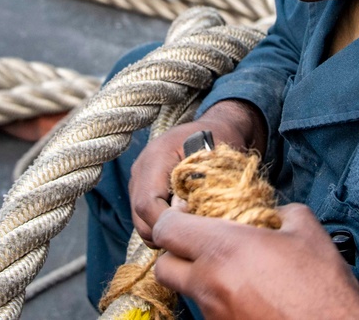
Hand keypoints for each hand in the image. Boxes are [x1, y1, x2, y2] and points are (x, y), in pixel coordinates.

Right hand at [129, 100, 266, 246]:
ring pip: (140, 220)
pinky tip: (183, 219)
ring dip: (163, 229)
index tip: (192, 226)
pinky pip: (144, 215)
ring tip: (189, 225)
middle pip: (139, 217)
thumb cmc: (220, 139)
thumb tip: (188, 216)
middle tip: (192, 234)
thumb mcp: (218, 159)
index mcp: (157, 156)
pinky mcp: (142, 186)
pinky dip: (161, 223)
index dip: (167, 222)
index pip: (147, 204)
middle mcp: (141, 167)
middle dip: (164, 232)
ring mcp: (138, 177)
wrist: (215, 125)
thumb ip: (202, 185)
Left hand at [152, 203, 358, 319]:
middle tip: (200, 242)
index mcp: (223, 249)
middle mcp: (208, 284)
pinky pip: (208, 312)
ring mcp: (214, 315)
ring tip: (230, 269)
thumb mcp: (307, 230)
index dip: (173, 216)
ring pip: (186, 292)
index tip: (189, 212)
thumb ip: (281, 212)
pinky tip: (246, 293)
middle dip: (175, 252)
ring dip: (197, 277)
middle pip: (164, 266)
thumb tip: (272, 214)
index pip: (166, 228)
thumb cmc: (322, 286)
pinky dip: (218, 300)